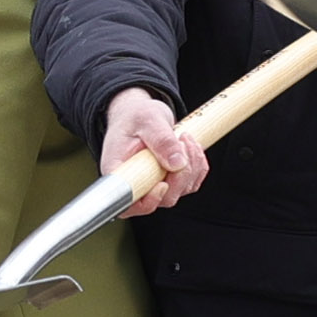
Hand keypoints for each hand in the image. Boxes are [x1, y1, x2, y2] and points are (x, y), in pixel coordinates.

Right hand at [100, 87, 205, 214]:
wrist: (140, 114)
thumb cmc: (135, 116)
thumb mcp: (147, 120)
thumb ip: (162, 140)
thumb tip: (178, 163)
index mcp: (119, 171)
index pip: (129, 202)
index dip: (148, 201)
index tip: (162, 184)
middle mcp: (136, 183)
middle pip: (163, 198)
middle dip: (181, 174)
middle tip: (182, 142)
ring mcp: (154, 184)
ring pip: (181, 191)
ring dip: (192, 165)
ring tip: (185, 138)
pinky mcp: (170, 181)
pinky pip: (191, 183)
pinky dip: (197, 166)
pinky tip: (190, 146)